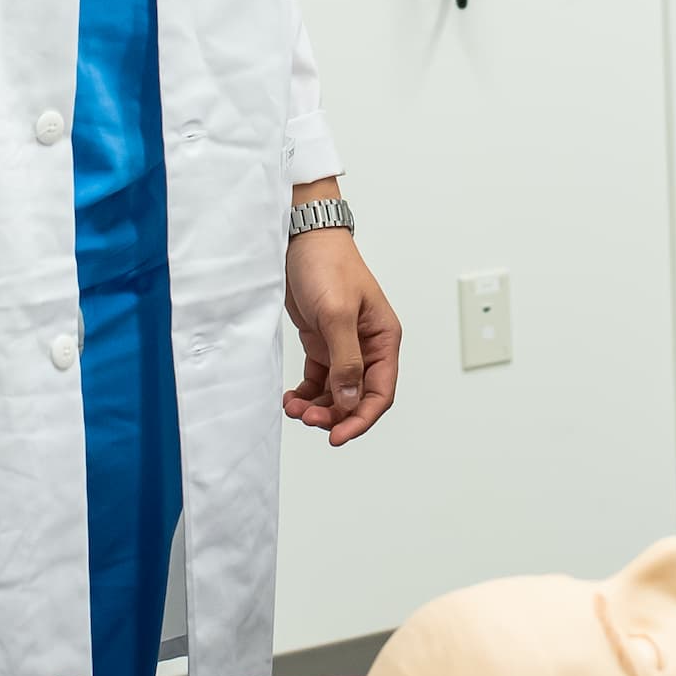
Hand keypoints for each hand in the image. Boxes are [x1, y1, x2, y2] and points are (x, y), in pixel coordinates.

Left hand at [281, 221, 397, 445]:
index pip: (380, 392)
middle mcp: (367, 347)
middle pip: (357, 398)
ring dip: (317, 407)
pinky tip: (292, 399)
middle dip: (334, 414)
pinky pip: (318, 381)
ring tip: (294, 409)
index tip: (337, 436)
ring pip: (336, 393)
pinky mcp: (321, 344)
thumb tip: (352, 400)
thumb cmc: (328, 265)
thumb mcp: (338, 313)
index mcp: (383, 339)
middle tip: (307, 420)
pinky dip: (306, 394)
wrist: (301, 239)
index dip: (361, 418)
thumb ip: (346, 359)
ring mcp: (344, 347)